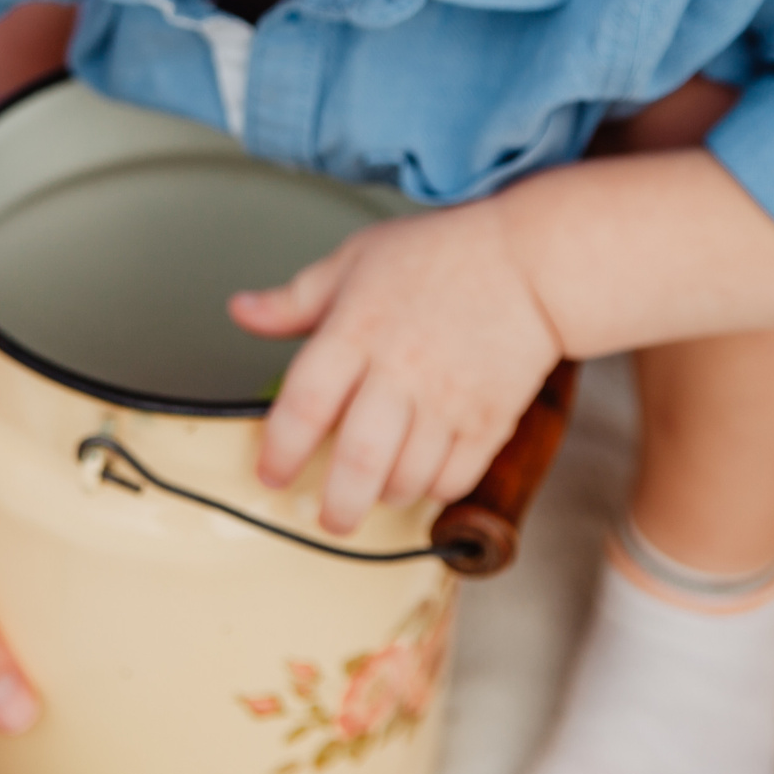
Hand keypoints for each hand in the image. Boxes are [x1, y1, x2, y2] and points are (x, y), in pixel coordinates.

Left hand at [232, 196, 561, 535]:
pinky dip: (434, 489)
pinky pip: (456, 476)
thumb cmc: (442, 256)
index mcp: (358, 330)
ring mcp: (448, 398)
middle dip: (337, 502)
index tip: (271, 473)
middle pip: (359, 458)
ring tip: (375, 492)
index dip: (280, 449)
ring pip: (407, 476)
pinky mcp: (489, 418)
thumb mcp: (356, 260)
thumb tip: (242, 311)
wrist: (531, 261)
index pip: (305, 404)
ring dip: (385, 495)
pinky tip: (423, 477)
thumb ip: (295, 299)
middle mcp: (400, 370)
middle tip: (328, 517)